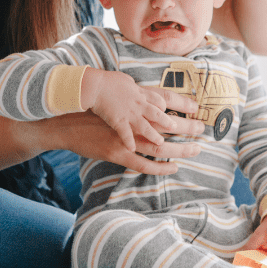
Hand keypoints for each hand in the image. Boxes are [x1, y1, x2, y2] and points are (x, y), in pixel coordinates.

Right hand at [25, 110, 202, 175]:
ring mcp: (125, 136)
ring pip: (159, 144)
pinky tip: (172, 168)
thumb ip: (128, 100)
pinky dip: (159, 166)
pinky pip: (142, 162)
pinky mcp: (117, 151)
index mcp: (130, 102)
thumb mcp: (109, 99)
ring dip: (179, 147)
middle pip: (166, 122)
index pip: (161, 99)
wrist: (63, 120)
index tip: (197, 107)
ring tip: (195, 149)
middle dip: (187, 125)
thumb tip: (142, 100)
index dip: (180, 103)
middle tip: (203, 129)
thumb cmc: (85, 108)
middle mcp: (131, 118)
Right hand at [83, 70, 177, 151]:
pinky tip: (133, 149)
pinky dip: (130, 142)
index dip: (170, 105)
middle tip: (181, 128)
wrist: (93, 84)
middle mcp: (138, 104)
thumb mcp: (125, 81)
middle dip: (171, 122)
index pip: (160, 99)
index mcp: (140, 93)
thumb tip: (136, 88)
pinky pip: (125, 135)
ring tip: (161, 142)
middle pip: (159, 114)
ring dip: (154, 136)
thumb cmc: (107, 81)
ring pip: (146, 127)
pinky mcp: (117, 122)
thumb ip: (133, 89)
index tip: (177, 110)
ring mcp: (128, 114)